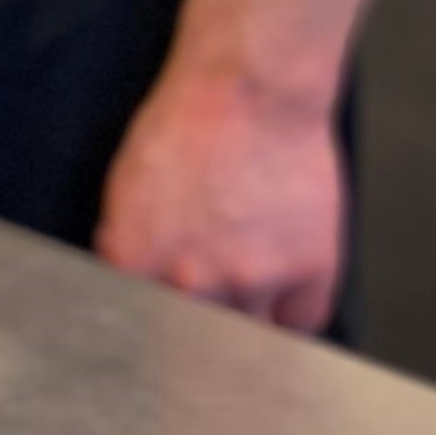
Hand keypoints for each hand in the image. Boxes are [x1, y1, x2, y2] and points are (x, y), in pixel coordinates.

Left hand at [95, 67, 344, 330]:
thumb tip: (132, 287)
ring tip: (247, 288)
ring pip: (248, 338)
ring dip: (246, 320)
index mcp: (133, 259)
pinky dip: (292, 313)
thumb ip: (129, 248)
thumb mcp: (127, 187)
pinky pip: (301, 324)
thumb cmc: (186, 124)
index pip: (135, 326)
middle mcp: (188, 280)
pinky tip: (282, 286)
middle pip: (193, 344)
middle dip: (199, 330)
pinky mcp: (308, 272)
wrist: (250, 91)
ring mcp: (251, 280)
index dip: (150, 330)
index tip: (162, 334)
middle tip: (209, 311)